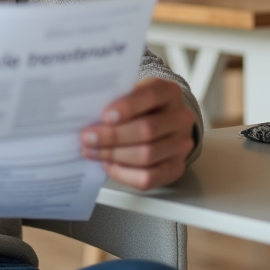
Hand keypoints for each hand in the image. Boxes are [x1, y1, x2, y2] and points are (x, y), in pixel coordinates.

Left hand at [80, 78, 196, 190]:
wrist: (160, 123)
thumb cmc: (138, 107)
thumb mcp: (130, 94)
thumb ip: (115, 100)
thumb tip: (88, 114)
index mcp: (168, 92)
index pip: (151, 96)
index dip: (128, 106)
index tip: (105, 116)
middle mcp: (180, 118)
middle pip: (147, 129)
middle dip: (112, 136)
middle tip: (87, 138)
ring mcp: (181, 145)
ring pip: (147, 155)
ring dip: (114, 155)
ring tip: (92, 152)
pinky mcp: (175, 168)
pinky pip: (149, 177)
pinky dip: (124, 173)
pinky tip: (108, 165)